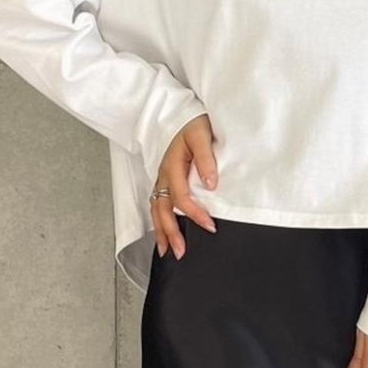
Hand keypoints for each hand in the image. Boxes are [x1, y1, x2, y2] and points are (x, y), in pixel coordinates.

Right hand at [150, 113, 218, 258]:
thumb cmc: (193, 124)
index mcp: (172, 166)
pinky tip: (165, 234)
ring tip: (168, 251)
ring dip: (161, 231)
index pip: (181, 197)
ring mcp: (161, 179)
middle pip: (163, 209)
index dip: (194, 214)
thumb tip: (211, 184)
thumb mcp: (202, 136)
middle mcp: (163, 176)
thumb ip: (206, 159)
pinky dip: (160, 221)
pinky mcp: (164, 181)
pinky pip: (158, 204)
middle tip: (181, 252)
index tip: (209, 226)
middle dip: (170, 233)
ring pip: (157, 210)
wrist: (182, 114)